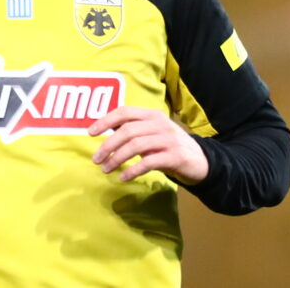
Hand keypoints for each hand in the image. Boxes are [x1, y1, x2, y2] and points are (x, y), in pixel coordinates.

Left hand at [89, 106, 208, 184]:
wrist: (199, 161)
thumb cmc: (168, 147)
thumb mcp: (151, 133)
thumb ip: (133, 128)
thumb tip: (106, 126)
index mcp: (152, 115)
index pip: (125, 112)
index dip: (105, 120)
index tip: (90, 133)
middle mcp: (160, 124)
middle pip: (128, 131)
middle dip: (108, 145)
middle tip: (96, 159)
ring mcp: (169, 140)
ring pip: (136, 146)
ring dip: (117, 158)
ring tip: (106, 169)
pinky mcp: (175, 156)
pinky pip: (149, 162)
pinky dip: (133, 170)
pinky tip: (124, 177)